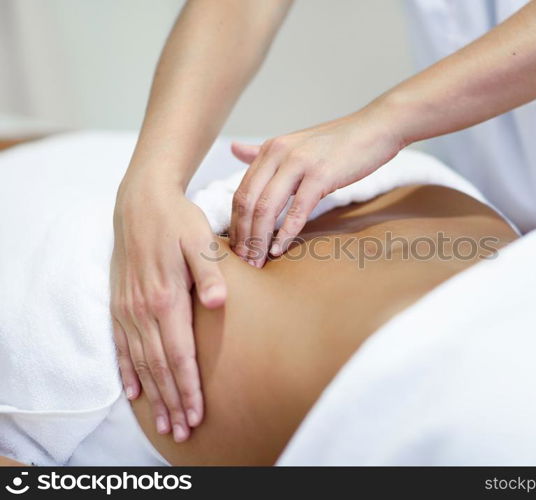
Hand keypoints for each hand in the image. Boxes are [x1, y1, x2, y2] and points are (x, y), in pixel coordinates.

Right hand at [110, 178, 225, 441]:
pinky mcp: (119, 304)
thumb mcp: (200, 240)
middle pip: (159, 367)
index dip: (188, 387)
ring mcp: (128, 309)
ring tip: (164, 422)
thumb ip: (209, 273)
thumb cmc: (178, 221)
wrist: (141, 203)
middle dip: (172, 402)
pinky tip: (134, 392)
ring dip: (153, 395)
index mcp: (166, 298)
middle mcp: (143, 310)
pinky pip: (121, 346)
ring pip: (140, 363)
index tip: (196, 415)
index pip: (179, 355)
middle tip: (183, 431)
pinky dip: (127, 372)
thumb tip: (217, 303)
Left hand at [229, 105, 402, 266]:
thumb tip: (234, 150)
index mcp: (270, 149)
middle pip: (248, 202)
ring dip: (259, 239)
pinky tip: (279, 249)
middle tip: (245, 262)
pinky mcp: (321, 174)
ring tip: (258, 261)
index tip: (238, 248)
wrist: (376, 128)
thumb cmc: (339, 142)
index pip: (241, 192)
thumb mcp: (296, 145)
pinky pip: (297, 209)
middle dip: (243, 236)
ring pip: (266, 207)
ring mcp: (299, 163)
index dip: (236, 224)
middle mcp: (278, 153)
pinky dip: (285, 232)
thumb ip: (264, 152)